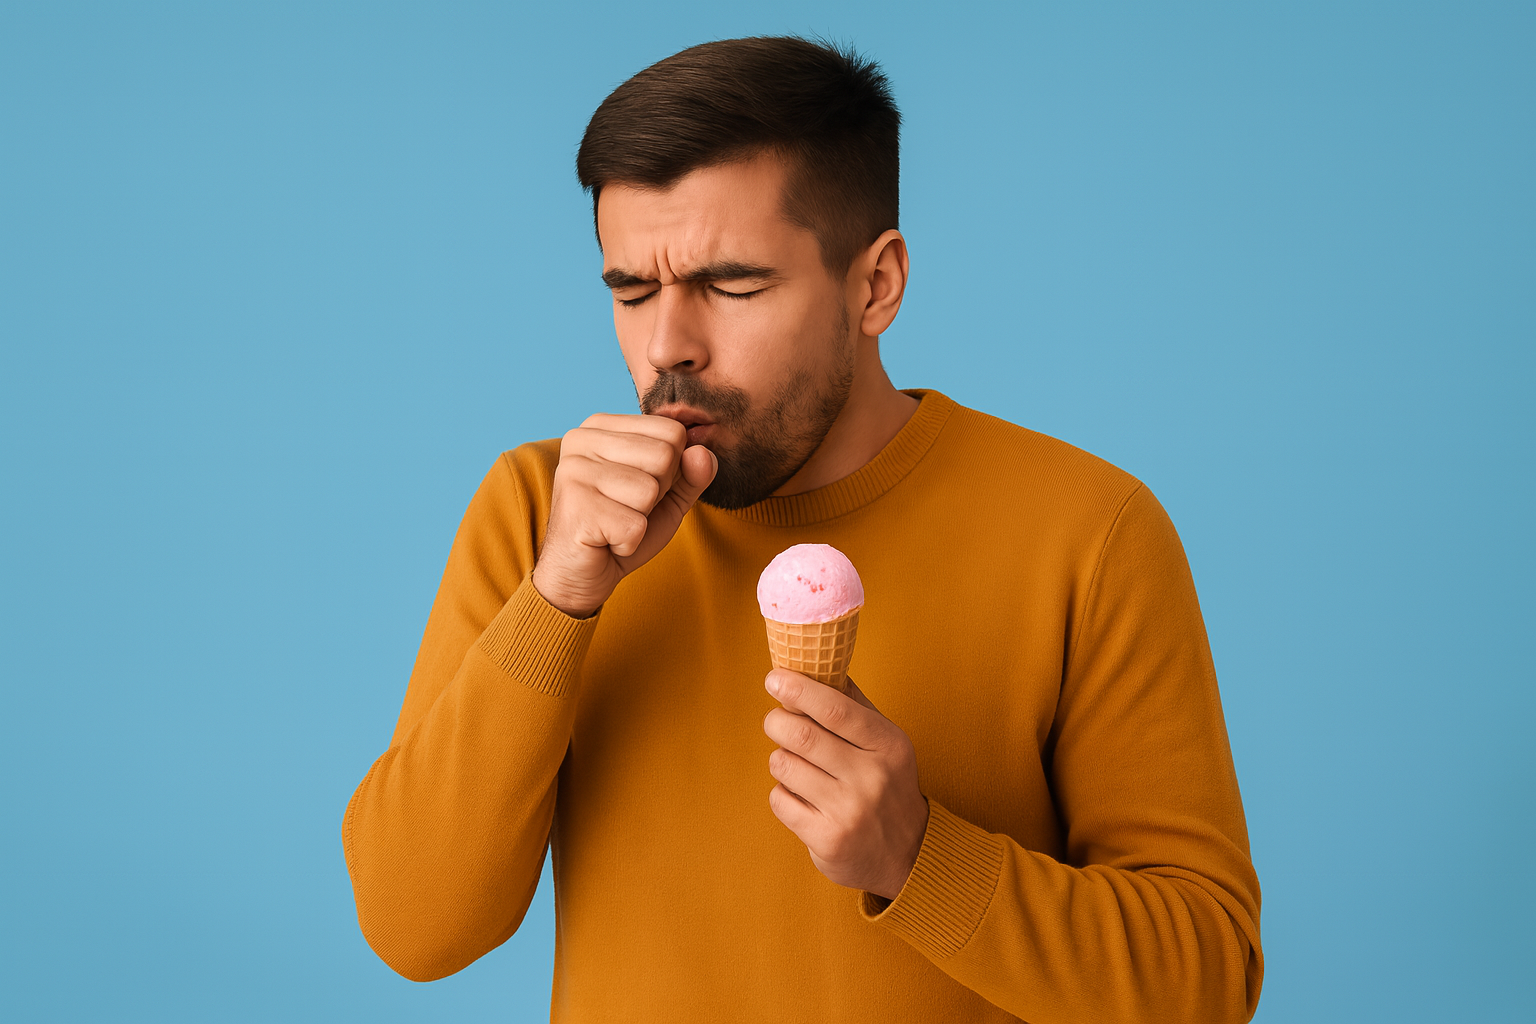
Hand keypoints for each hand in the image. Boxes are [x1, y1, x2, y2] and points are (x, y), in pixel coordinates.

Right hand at [531, 413, 716, 616]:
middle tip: (626, 508)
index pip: (672, 431)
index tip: (638, 488)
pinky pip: (636, 525)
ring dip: (642, 519)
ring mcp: (574, 472)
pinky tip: (606, 540)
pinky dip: (630, 542)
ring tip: (614, 523)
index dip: (671, 469)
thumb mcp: (667, 496)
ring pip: (650, 491)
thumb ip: (691, 473)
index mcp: (601, 426)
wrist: (581, 573)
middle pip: (664, 456)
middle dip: (657, 494)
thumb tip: (704, 453)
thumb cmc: (622, 527)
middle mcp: (580, 439)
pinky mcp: (576, 509)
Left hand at [762, 669, 929, 901]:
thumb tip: (819, 664)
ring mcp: (849, 810)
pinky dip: (781, 792)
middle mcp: (871, 777)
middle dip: (776, 721)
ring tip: (794, 763)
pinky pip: (779, 799)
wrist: (908, 855)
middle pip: (801, 734)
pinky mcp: (827, 838)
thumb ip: (854, 706)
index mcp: (888, 744)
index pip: (834, 708)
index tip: (774, 678)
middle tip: (775, 720)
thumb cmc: (888, 786)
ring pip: (783, 765)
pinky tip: (800, 795)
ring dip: (780, 758)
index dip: (799, 689)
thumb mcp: (887, 742)